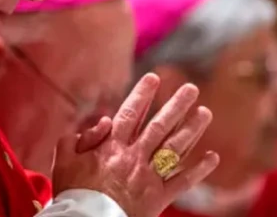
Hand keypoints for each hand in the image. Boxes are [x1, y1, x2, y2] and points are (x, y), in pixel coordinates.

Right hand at [53, 74, 219, 216]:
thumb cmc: (73, 193)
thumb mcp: (64, 160)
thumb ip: (80, 137)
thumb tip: (104, 120)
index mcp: (111, 146)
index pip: (130, 113)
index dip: (143, 94)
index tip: (155, 78)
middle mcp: (134, 157)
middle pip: (160, 126)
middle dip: (177, 105)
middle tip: (191, 89)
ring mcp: (148, 177)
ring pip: (175, 148)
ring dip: (192, 129)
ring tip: (205, 113)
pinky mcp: (158, 198)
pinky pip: (182, 182)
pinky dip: (199, 170)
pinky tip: (213, 157)